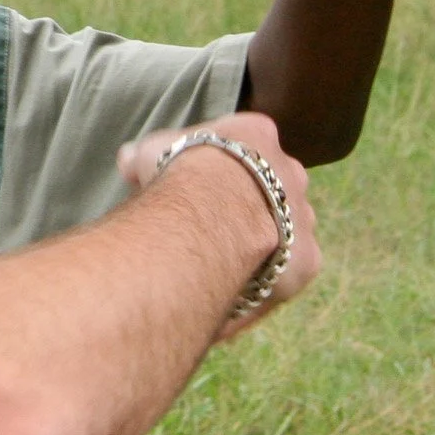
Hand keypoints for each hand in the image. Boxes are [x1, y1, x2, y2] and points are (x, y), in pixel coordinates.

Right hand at [118, 111, 318, 340]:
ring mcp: (304, 218)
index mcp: (257, 135)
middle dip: (246, 206)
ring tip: (217, 267)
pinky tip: (226, 298)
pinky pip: (281, 277)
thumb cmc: (177, 172)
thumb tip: (128, 160)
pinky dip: (258, 287)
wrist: (210, 210)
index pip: (241, 148)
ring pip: (282, 233)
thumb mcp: (149, 151)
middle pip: (269, 191)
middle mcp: (292, 174)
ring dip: (256, 246)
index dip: (215, 168)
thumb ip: (144, 155)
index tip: (191, 186)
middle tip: (209, 228)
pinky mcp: (306, 262)